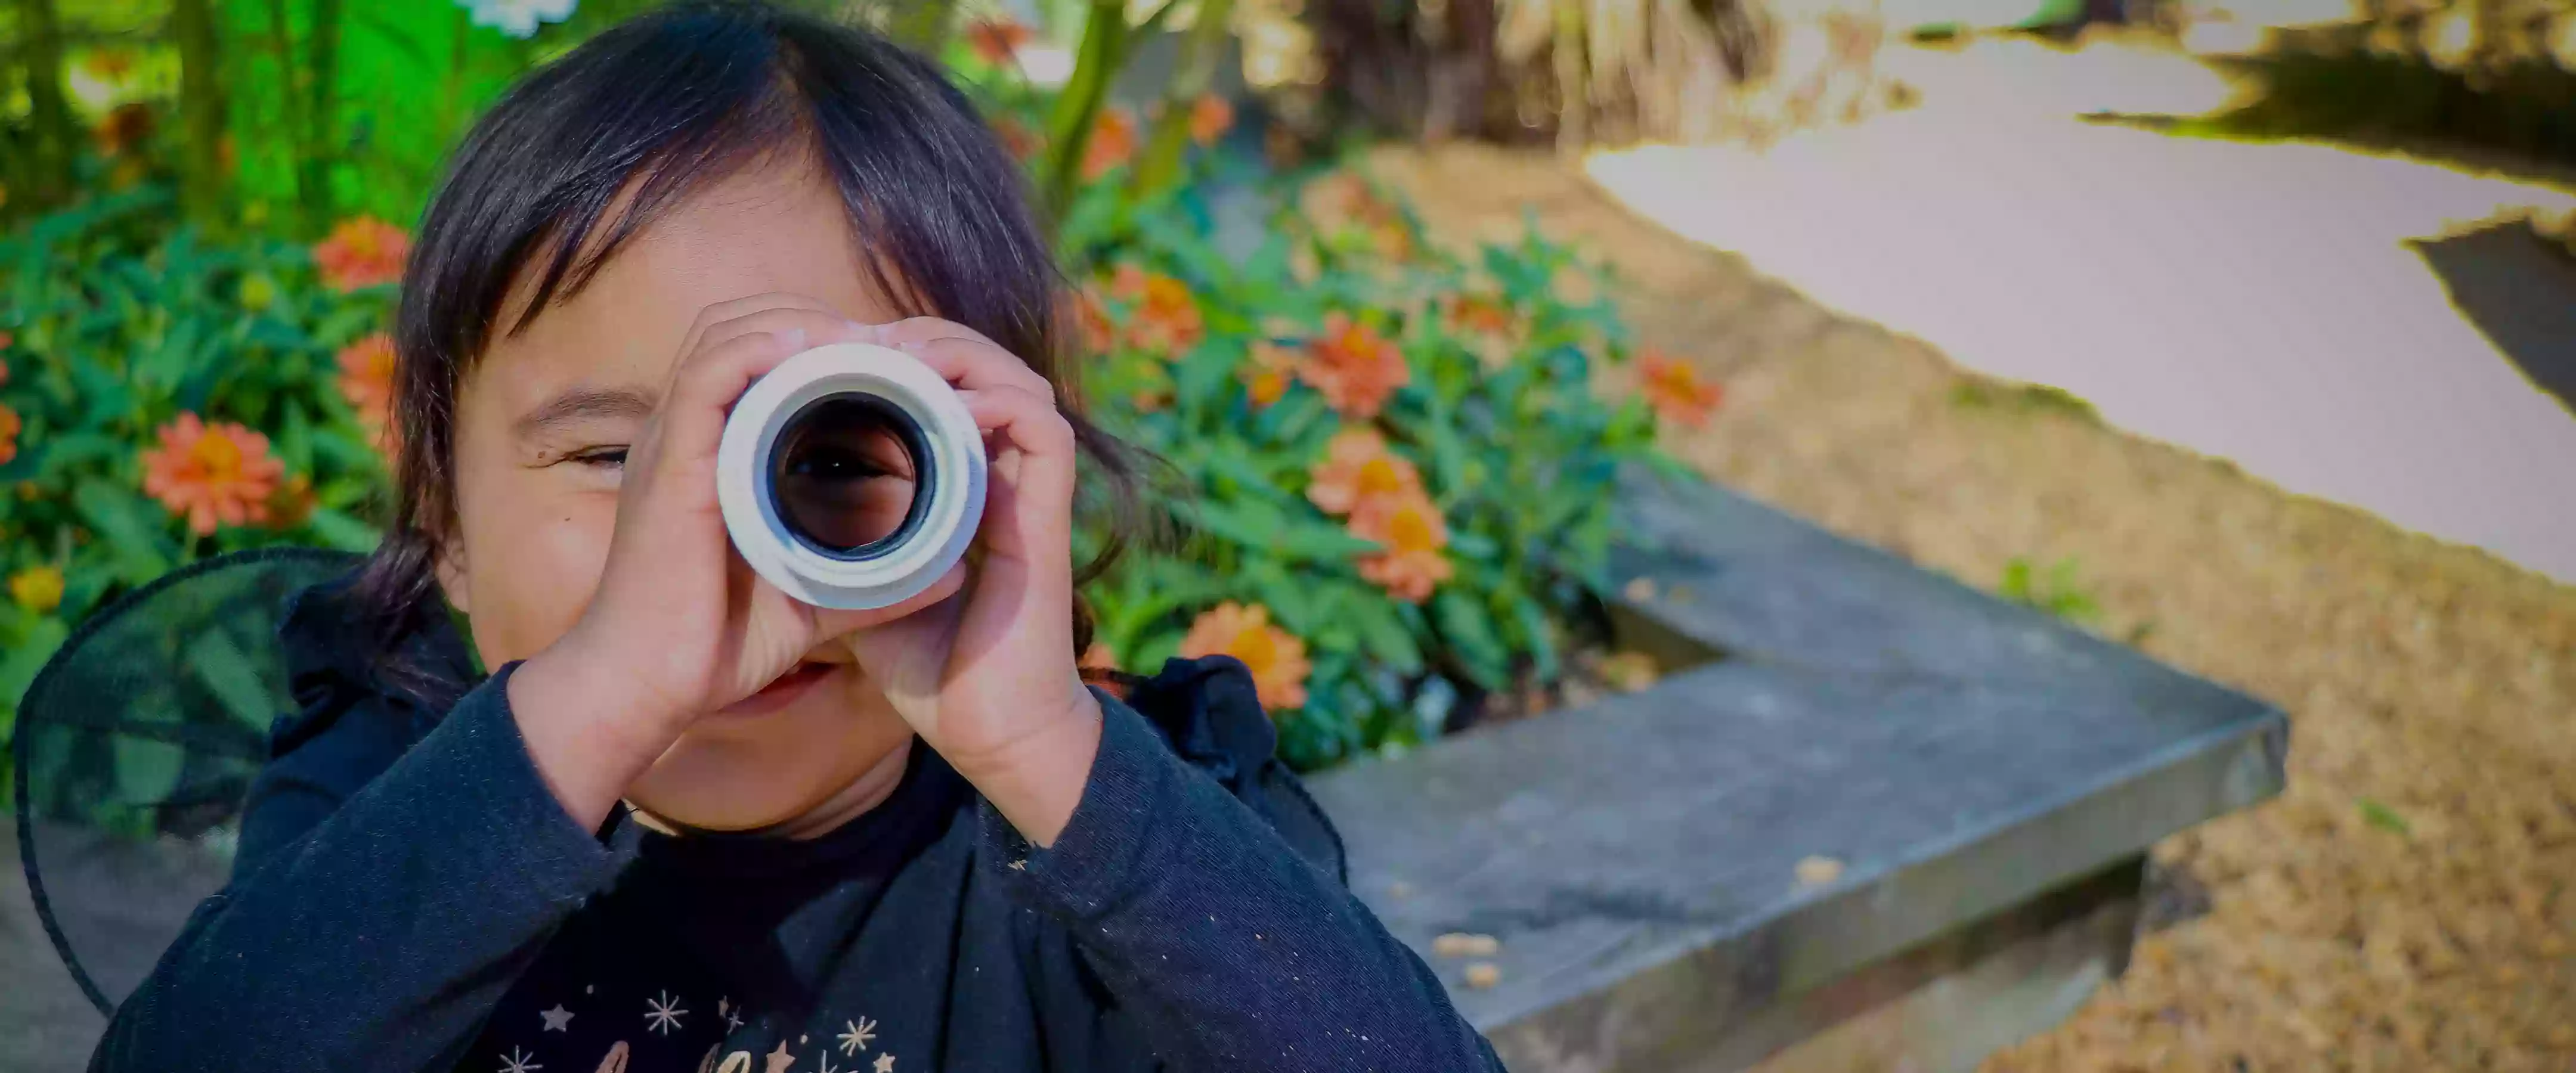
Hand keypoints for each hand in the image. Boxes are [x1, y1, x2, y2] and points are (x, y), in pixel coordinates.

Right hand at [507, 295, 960, 829]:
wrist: (644, 688)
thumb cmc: (714, 646)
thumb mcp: (814, 597)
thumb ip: (877, 581)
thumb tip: (952, 571)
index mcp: (709, 452)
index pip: (752, 355)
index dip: (817, 342)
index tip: (888, 362)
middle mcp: (685, 434)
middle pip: (741, 325)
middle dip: (814, 320)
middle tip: (883, 344)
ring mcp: (670, 442)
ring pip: (725, 333)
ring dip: (795, 324)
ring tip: (859, 339)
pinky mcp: (668, 463)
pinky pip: (708, 375)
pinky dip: (758, 350)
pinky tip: (809, 351)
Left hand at [841, 317, 1102, 844]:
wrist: (987, 733)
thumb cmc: (930, 673)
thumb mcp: (855, 590)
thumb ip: (828, 544)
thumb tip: (761, 509)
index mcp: (962, 488)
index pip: (941, 392)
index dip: (892, 357)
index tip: (828, 357)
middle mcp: (1001, 478)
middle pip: (975, 367)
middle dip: (918, 336)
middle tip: (855, 337)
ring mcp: (1029, 491)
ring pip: (1013, 377)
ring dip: (955, 350)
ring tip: (894, 350)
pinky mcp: (1050, 510)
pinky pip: (1041, 425)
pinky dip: (997, 394)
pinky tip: (942, 394)